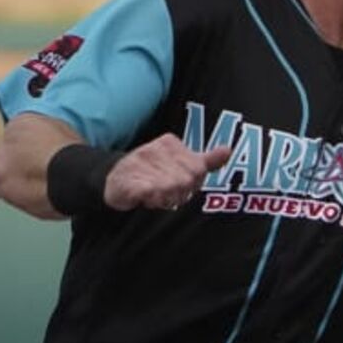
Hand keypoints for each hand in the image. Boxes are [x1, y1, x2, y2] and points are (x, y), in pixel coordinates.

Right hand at [103, 135, 232, 211]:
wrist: (113, 180)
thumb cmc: (151, 173)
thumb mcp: (181, 163)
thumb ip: (206, 160)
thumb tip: (228, 150)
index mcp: (170, 143)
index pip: (198, 170)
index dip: (191, 185)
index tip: (177, 186)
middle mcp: (155, 149)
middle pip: (186, 180)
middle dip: (179, 193)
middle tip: (165, 193)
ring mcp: (140, 162)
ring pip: (170, 188)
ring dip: (164, 199)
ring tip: (154, 195)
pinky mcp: (128, 179)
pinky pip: (150, 192)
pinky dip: (152, 199)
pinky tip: (146, 198)